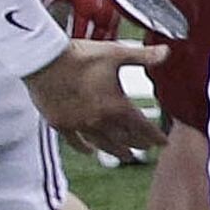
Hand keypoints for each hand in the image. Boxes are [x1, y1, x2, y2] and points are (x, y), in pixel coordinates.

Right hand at [23, 37, 153, 162]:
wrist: (43, 59)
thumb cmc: (80, 55)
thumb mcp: (115, 53)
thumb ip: (143, 56)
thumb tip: (167, 52)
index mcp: (116, 105)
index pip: (143, 127)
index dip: (156, 136)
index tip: (164, 143)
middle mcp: (100, 120)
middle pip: (125, 139)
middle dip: (139, 144)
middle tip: (148, 148)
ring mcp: (79, 125)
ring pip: (104, 145)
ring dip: (117, 152)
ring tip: (126, 156)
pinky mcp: (61, 124)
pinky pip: (76, 143)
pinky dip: (85, 149)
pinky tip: (90, 151)